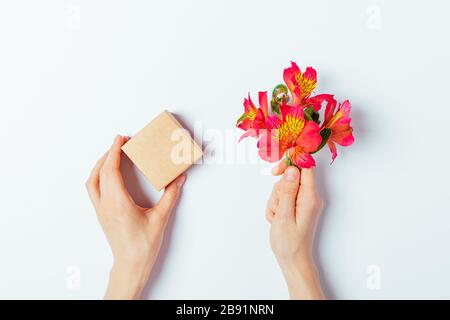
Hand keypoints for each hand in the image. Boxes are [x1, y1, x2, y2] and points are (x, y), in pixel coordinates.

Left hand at [86, 135, 185, 298]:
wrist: (131, 264)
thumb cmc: (143, 246)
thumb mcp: (160, 218)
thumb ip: (170, 196)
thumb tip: (178, 180)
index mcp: (118, 203)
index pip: (111, 170)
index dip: (114, 152)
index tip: (120, 139)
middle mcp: (106, 205)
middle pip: (101, 172)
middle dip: (109, 153)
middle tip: (120, 142)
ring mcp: (101, 210)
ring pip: (93, 180)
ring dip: (100, 164)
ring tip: (112, 154)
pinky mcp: (101, 214)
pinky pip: (94, 189)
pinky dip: (98, 176)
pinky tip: (108, 174)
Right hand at [266, 163, 323, 298]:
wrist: (293, 260)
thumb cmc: (289, 243)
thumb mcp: (284, 216)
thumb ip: (288, 191)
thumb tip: (292, 169)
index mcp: (310, 198)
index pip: (305, 168)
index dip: (290, 165)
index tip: (276, 172)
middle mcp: (310, 197)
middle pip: (291, 178)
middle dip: (279, 190)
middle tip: (277, 208)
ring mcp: (304, 202)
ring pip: (285, 188)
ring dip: (276, 200)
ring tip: (277, 217)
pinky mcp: (298, 206)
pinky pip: (284, 197)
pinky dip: (277, 206)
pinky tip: (277, 219)